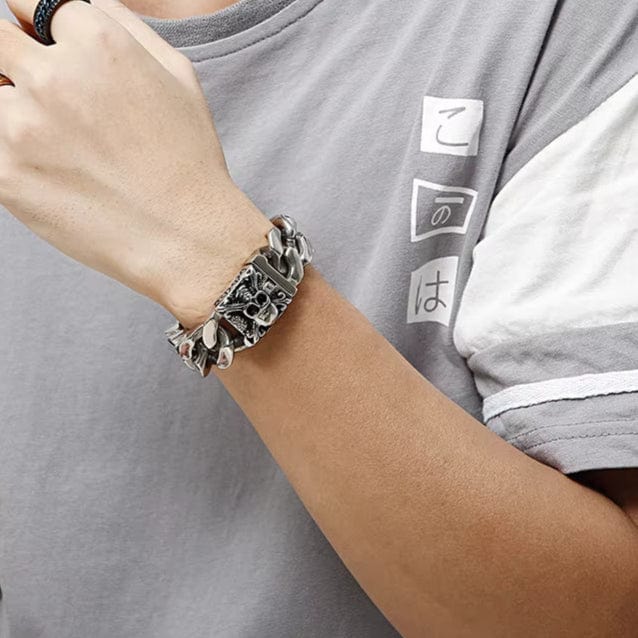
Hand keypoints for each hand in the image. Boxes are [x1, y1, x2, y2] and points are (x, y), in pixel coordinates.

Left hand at [0, 0, 271, 326]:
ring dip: (12, 106)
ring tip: (56, 139)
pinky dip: (11, 150)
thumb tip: (81, 8)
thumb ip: (127, 26)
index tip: (39, 44)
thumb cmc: (190, 162)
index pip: (26, 0)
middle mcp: (54, 77)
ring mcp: (22, 128)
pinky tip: (52, 167)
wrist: (188, 239)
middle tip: (42, 91)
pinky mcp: (7, 177)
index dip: (33, 23)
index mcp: (99, 44)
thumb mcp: (180, 77)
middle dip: (12, 57)